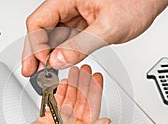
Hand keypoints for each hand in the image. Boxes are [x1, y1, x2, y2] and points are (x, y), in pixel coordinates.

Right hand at [4, 64, 109, 123]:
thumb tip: (106, 121)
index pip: (92, 107)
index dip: (95, 91)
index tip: (96, 77)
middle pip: (81, 99)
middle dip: (84, 83)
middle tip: (86, 69)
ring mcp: (60, 120)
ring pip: (69, 97)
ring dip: (73, 84)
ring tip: (75, 70)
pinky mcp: (48, 118)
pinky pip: (56, 100)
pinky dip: (59, 90)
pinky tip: (63, 82)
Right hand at [21, 0, 167, 76]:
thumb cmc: (137, 2)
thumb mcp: (108, 28)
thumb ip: (80, 45)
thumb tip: (58, 60)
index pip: (39, 22)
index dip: (37, 45)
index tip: (43, 64)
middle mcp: (69, 5)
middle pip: (42, 30)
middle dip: (36, 52)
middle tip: (30, 72)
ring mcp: (75, 14)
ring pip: (53, 35)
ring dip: (48, 54)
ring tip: (43, 73)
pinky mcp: (83, 23)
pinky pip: (66, 38)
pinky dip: (61, 52)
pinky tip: (58, 64)